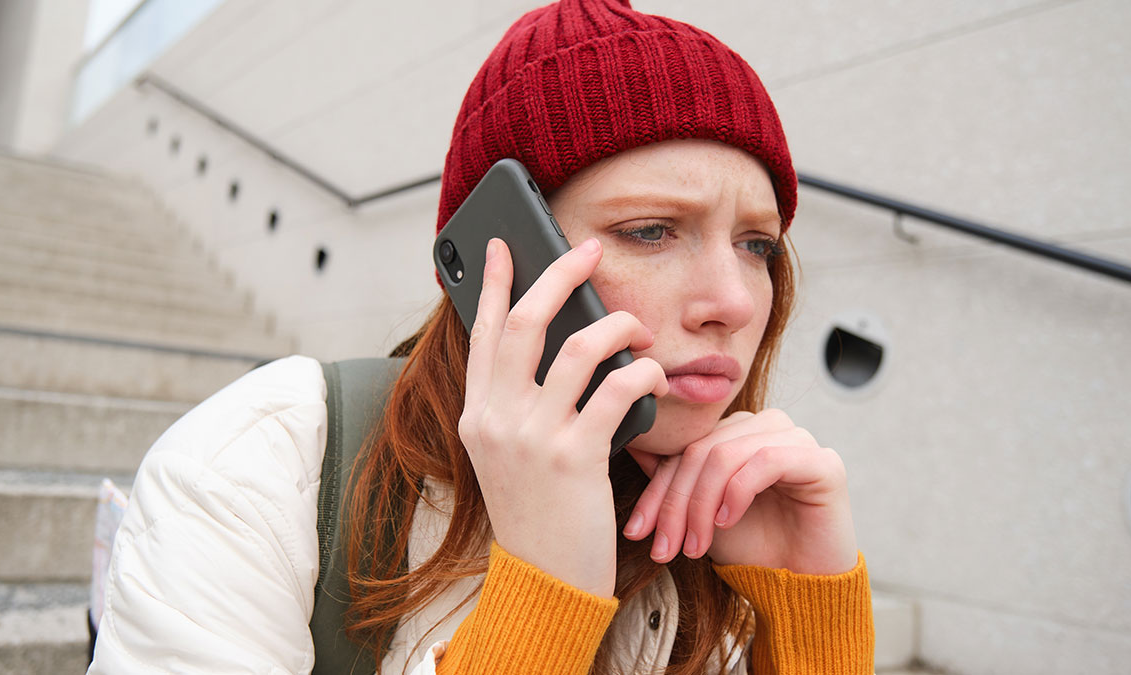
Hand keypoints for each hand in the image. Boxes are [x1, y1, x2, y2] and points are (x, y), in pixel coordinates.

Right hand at [459, 238, 667, 597]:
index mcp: (477, 415)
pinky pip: (618, 388)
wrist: (544, 582)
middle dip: (561, 274)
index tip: (504, 246)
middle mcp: (496, 420)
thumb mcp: (509, 456)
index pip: (482, 332)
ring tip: (640, 330)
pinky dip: (642, 371)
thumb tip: (558, 344)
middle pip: (526, 321)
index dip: (492, 283)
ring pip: (581, 347)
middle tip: (589, 250)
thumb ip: (519, 404)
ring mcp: (532, 437)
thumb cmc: (537, 515)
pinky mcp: (574, 457)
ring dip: (621, 326)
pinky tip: (653, 373)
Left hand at [623, 409, 856, 574]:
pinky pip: (767, 460)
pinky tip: (727, 522)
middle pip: (702, 451)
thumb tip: (631, 444)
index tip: (637, 531)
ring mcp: (796, 439)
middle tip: (665, 547)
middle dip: (676, 503)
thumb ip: (673, 478)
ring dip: (702, 505)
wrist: (800, 584)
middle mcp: (767, 427)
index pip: (685, 449)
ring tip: (695, 545)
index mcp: (737, 432)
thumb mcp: (700, 514)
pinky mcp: (821, 461)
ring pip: (726, 454)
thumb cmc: (753, 545)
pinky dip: (738, 492)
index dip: (657, 491)